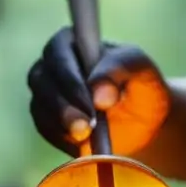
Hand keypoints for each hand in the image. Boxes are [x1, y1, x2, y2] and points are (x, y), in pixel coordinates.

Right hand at [27, 28, 169, 156]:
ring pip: (40, 106)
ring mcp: (46, 93)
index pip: (58, 52)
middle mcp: (52, 65)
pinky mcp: (48, 120)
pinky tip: (82, 145)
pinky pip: (45, 128)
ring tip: (85, 137)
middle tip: (85, 125)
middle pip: (42, 80)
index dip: (70, 76)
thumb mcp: (142, 69)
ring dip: (61, 123)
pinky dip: (62, 138)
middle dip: (63, 105)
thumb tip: (97, 92)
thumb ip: (122, 68)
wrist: (145, 122)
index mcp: (72, 41)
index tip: (91, 100)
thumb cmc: (143, 86)